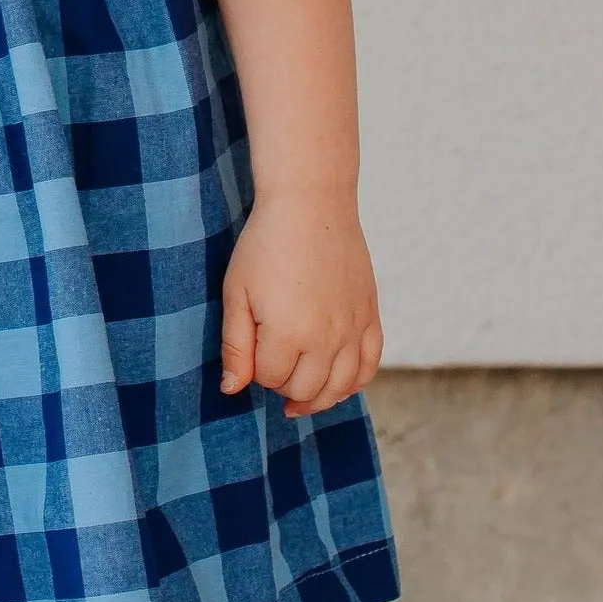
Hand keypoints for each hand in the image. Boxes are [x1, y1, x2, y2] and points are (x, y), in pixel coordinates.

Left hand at [220, 190, 383, 417]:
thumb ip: (235, 346)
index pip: (270, 379)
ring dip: (318, 397)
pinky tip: (336, 383)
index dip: (254, 369)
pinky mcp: (370, 317)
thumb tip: (232, 389)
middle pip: (305, 390)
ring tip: (299, 397)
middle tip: (271, 365)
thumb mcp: (236, 293)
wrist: (311, 204)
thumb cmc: (265, 245)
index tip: (250, 348)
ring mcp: (353, 329)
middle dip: (283, 385)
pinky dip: (354, 383)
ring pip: (340, 387)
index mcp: (289, 334)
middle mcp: (327, 339)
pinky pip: (369, 367)